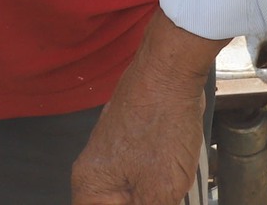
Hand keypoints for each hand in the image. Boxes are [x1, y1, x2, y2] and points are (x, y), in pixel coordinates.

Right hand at [71, 12, 220, 204]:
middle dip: (142, 202)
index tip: (149, 203)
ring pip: (131, 192)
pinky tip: (176, 176)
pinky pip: (141, 174)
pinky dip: (158, 181)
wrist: (171, 73)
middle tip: (165, 195)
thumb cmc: (161, 122)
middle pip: (115, 204)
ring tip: (172, 186)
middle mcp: (94, 168)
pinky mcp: (130, 140)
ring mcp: (113, 151)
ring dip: (152, 196)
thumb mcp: (161, 192)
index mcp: (90, 184)